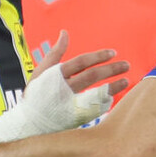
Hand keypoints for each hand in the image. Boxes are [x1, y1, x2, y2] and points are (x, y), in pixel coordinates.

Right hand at [0, 31, 129, 142]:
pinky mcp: (75, 118)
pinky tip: (115, 95)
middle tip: (126, 65)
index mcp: (55, 76)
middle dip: (111, 69)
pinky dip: (106, 102)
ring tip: (126, 80)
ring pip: (96, 93)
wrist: (29, 124)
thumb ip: (55, 52)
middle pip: (92, 77)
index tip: (113, 52)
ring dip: (113, 86)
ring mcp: (70, 105)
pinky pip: (95, 109)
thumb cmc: (36, 94)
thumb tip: (65, 32)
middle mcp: (63, 90)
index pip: (81, 62)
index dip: (98, 56)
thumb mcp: (41, 71)